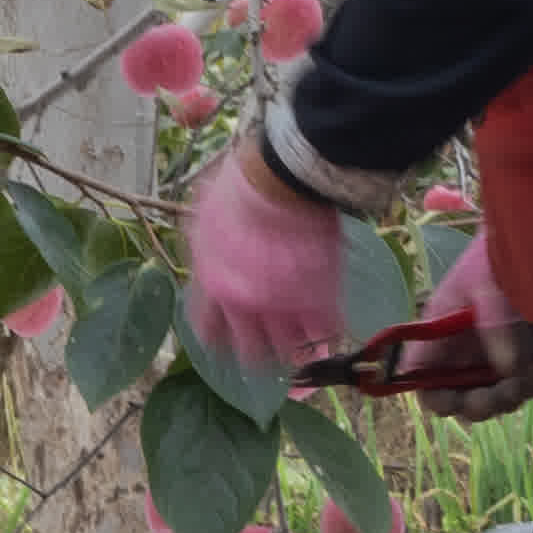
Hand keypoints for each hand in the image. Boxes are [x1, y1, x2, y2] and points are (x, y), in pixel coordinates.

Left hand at [182, 141, 347, 372]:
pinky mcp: (320, 298)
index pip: (210, 334)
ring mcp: (284, 305)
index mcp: (213, 288)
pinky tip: (329, 334)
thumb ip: (207, 254)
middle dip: (260, 352)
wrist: (278, 179)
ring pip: (290, 350)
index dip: (223, 338)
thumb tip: (209, 261)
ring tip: (303, 345)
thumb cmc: (236, 190)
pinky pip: (326, 333)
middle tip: (271, 346)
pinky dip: (328, 337)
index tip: (232, 336)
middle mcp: (244, 305)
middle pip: (251, 352)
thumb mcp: (204, 223)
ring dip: (296, 350)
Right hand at [411, 237, 532, 423]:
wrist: (531, 241)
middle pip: (458, 398)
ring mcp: (487, 356)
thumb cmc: (493, 257)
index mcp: (436, 335)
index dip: (434, 396)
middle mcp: (457, 352)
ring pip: (491, 397)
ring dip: (511, 396)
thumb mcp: (488, 286)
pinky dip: (531, 386)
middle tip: (507, 390)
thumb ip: (495, 328)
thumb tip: (509, 372)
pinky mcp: (516, 356)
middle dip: (482, 403)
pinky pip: (519, 385)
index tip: (459, 399)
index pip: (421, 379)